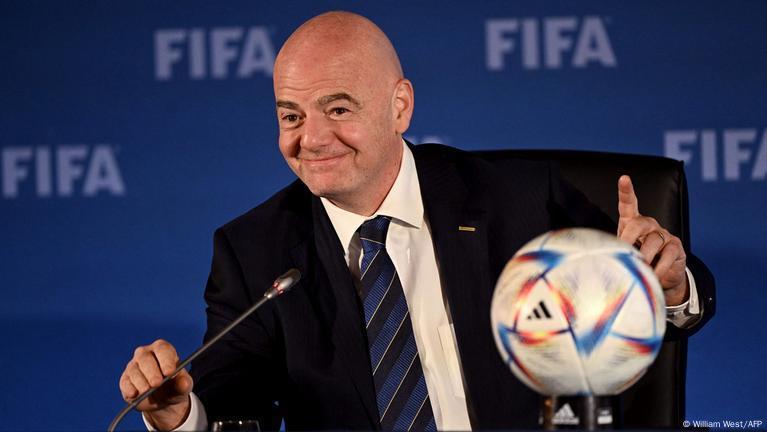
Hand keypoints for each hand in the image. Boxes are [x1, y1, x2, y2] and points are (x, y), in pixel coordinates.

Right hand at [119, 339, 192, 429]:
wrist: (163, 401)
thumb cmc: (174, 387)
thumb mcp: (183, 387)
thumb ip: (184, 384)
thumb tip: (184, 384)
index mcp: (163, 350)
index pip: (162, 349)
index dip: (165, 360)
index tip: (170, 372)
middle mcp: (146, 354)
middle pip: (145, 357)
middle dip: (151, 371)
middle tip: (157, 383)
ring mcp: (133, 366)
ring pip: (133, 369)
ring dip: (141, 381)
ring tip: (147, 391)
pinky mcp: (125, 379)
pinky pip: (125, 382)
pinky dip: (129, 388)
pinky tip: (134, 394)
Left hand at [617, 175, 687, 305]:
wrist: (661, 276)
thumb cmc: (637, 260)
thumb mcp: (624, 252)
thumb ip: (618, 249)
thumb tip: (607, 255)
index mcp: (632, 222)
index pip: (628, 204)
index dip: (626, 191)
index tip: (624, 179)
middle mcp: (648, 225)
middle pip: (638, 224)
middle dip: (628, 237)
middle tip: (623, 249)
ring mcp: (663, 234)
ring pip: (652, 242)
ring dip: (644, 257)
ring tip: (639, 269)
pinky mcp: (676, 247)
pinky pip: (667, 255)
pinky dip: (659, 267)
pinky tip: (654, 275)